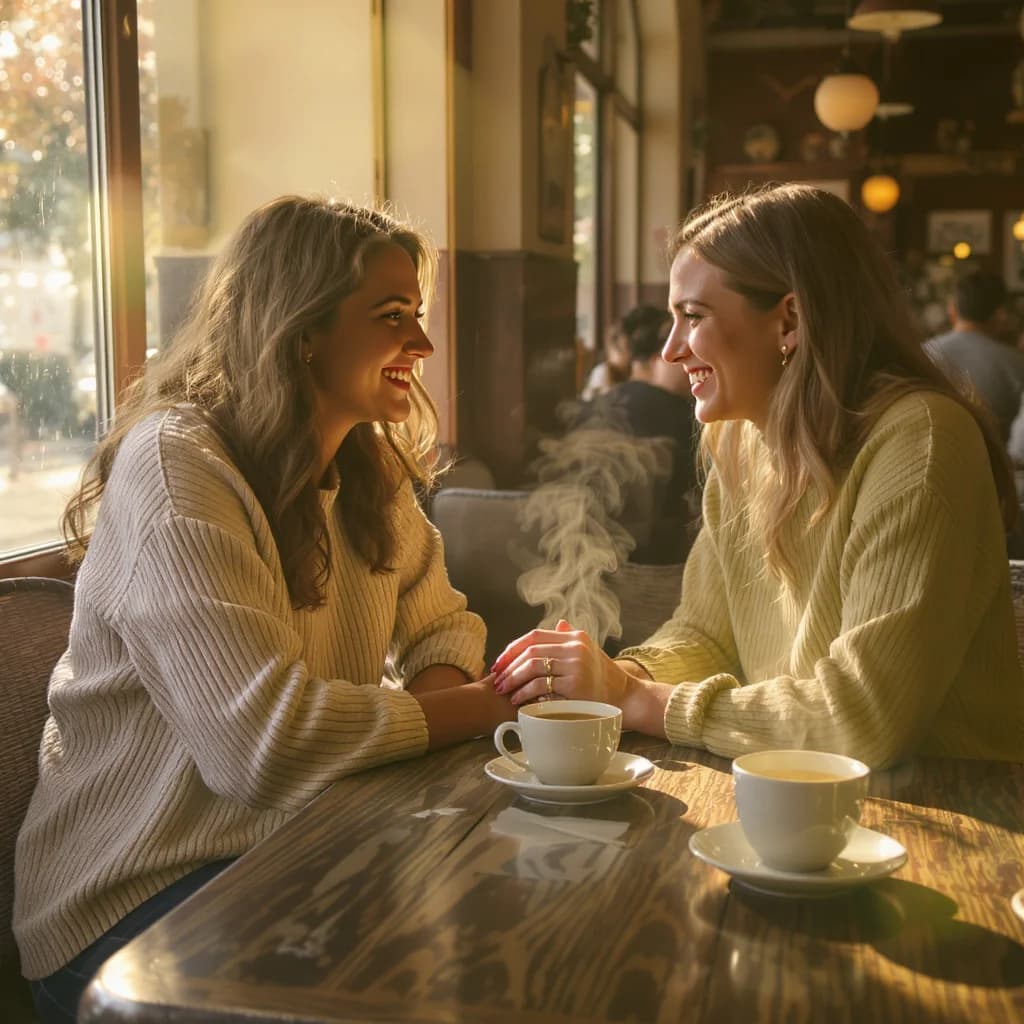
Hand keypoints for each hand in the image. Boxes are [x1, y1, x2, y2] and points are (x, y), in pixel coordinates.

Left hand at [491, 620, 629, 707]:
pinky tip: (518, 699)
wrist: (627, 696)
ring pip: (533, 667)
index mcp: (574, 637)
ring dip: (513, 680)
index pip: (534, 636)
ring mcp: (576, 666)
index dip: (512, 648)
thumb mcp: (589, 651)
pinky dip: (525, 693)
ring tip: (504, 690)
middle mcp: (575, 648)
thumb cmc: (603, 676)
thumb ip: (571, 638)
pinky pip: (541, 687)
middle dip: (509, 667)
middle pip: (530, 652)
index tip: (499, 662)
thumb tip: (559, 623)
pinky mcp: (575, 685)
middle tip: (497, 679)